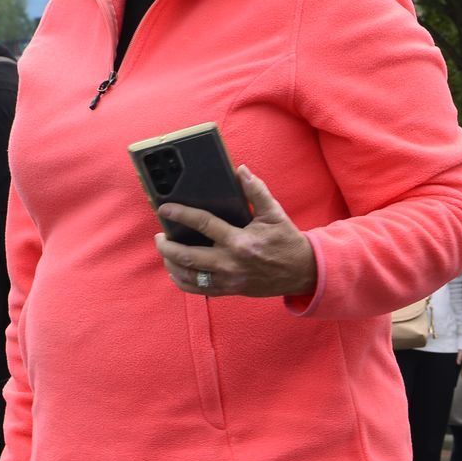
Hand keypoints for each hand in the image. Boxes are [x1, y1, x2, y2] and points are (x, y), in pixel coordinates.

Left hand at [155, 169, 316, 300]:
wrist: (302, 272)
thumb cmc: (286, 240)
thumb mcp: (274, 213)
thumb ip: (256, 191)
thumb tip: (241, 170)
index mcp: (240, 241)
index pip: (203, 225)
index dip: (181, 215)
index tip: (165, 209)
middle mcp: (231, 263)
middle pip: (187, 257)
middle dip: (166, 247)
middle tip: (159, 236)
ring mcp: (229, 280)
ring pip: (189, 276)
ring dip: (171, 264)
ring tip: (165, 251)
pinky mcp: (230, 290)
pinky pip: (199, 290)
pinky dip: (182, 282)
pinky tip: (176, 271)